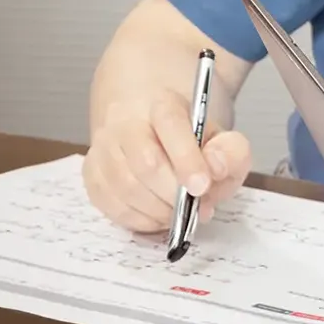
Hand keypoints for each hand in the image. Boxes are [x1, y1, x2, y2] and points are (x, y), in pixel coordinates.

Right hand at [82, 91, 250, 232]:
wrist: (154, 130)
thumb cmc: (192, 140)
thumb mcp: (224, 139)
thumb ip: (231, 153)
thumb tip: (215, 169)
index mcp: (163, 104)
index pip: (171, 125)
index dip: (187, 159)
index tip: (203, 187)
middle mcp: (125, 122)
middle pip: (145, 163)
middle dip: (174, 194)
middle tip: (195, 207)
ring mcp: (104, 148)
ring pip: (125, 187)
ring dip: (158, 210)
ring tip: (180, 212)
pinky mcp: (92, 174)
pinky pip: (111, 205)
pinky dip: (140, 219)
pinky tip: (158, 216)